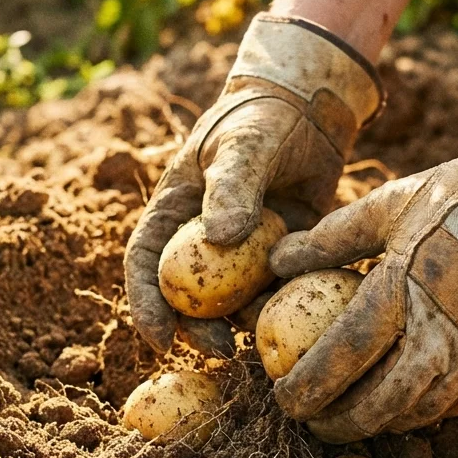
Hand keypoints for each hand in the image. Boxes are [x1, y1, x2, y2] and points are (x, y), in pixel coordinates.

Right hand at [124, 14, 383, 354]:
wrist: (311, 108)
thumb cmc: (263, 118)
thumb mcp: (244, 146)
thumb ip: (232, 187)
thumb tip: (219, 240)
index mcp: (173, 212)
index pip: (145, 264)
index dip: (146, 305)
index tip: (160, 339)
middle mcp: (201, 239)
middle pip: (187, 295)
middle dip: (197, 329)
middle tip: (220, 349)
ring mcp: (242, 251)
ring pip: (235, 300)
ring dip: (246, 322)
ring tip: (267, 336)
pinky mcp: (279, 255)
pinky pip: (277, 290)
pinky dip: (284, 304)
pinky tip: (302, 316)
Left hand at [269, 91, 457, 441]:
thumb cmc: (455, 201)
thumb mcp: (386, 208)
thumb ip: (328, 240)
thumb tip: (274, 261)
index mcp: (400, 292)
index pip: (340, 357)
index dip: (306, 387)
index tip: (282, 396)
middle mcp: (436, 337)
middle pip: (374, 405)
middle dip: (334, 422)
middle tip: (309, 419)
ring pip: (410, 414)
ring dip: (372, 423)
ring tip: (344, 417)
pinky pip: (445, 408)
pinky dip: (412, 413)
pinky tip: (390, 405)